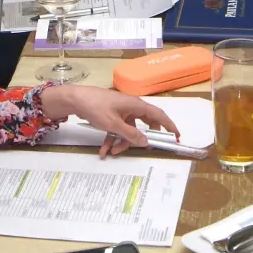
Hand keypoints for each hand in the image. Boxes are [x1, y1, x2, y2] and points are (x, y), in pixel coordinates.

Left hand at [41, 85, 180, 157]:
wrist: (75, 99)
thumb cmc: (96, 107)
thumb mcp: (114, 124)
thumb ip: (131, 134)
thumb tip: (146, 142)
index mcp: (136, 105)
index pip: (158, 115)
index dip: (169, 126)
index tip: (177, 137)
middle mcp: (132, 107)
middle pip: (145, 124)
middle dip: (142, 138)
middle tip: (146, 149)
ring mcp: (122, 111)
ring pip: (129, 129)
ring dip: (122, 142)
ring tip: (112, 152)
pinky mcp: (112, 114)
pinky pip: (117, 129)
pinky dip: (112, 139)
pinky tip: (104, 150)